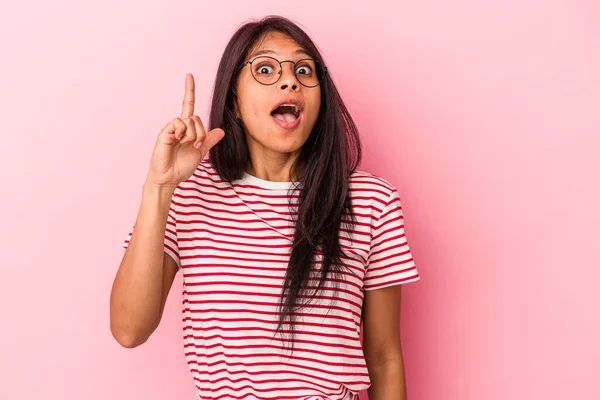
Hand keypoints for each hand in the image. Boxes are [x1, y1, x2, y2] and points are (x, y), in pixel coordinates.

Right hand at [146, 73, 224, 187]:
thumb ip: (209, 140)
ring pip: (190, 120)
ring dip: (193, 135)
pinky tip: (178, 141)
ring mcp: (171, 128)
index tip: (189, 75)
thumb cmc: (181, 166)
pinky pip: (178, 123)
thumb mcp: (200, 152)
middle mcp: (178, 126)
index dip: (189, 91)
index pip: (188, 106)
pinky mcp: (165, 132)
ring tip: (185, 145)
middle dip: (201, 132)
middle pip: (196, 117)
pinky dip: (183, 133)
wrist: (170, 178)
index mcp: (186, 129)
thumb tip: (221, 131)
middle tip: (195, 145)